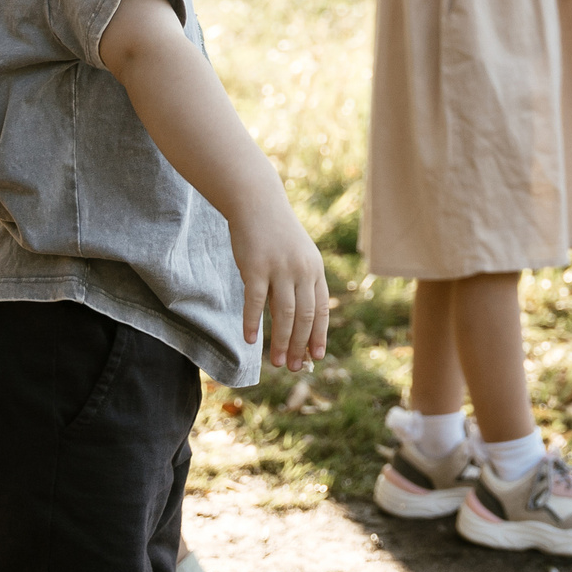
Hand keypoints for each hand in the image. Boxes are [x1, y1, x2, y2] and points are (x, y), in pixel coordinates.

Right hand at [228, 209, 329, 371]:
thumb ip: (296, 287)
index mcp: (315, 269)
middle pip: (305, 316)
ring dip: (281, 341)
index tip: (316, 357)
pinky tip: (250, 340)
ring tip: (276, 363)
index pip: (321, 309)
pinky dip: (253, 321)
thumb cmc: (276, 235)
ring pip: (284, 313)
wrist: (258, 203)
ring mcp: (279, 268)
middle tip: (293, 368)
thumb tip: (292, 324)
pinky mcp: (256, 266)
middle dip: (300, 345)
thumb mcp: (295, 259)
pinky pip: (255, 300)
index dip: (319, 335)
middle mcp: (302, 270)